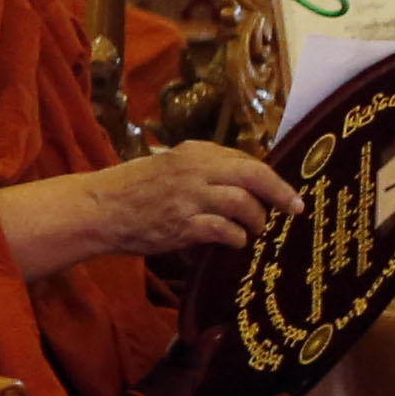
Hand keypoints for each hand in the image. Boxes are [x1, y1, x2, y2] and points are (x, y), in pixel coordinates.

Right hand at [0, 140, 299, 277]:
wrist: (99, 208)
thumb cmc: (133, 190)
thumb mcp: (169, 167)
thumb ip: (203, 172)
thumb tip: (242, 189)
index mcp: (194, 152)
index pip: (245, 159)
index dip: (270, 177)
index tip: (286, 192)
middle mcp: (195, 169)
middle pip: (253, 174)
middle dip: (280, 192)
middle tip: (295, 208)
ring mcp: (190, 196)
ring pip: (244, 203)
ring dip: (256, 220)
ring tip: (255, 231)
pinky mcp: (183, 224)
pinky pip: (225, 230)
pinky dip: (236, 238)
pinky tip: (234, 243)